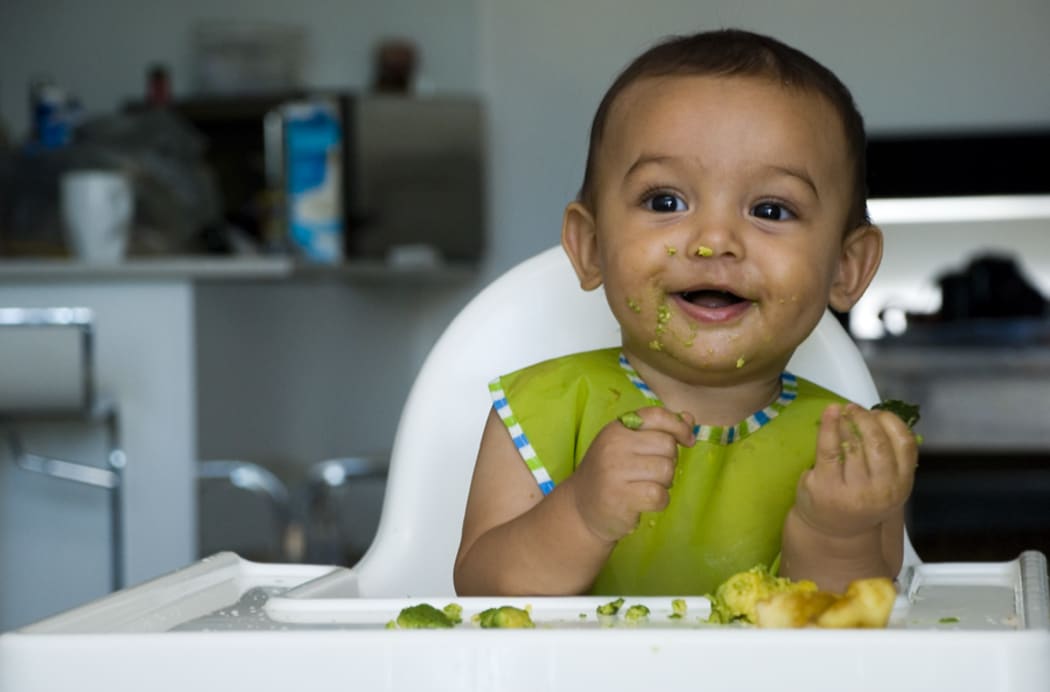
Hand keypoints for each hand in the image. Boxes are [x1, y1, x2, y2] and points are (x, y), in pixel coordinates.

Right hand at [564, 407, 694, 543]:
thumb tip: (689, 418)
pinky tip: (644, 502)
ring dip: (664, 483)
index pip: (657, 415)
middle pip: (667, 446)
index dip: (679, 426)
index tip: (687, 440)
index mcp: (617, 428)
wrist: (581, 507)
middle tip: (652, 472)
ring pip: (666, 471)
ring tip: (646, 486)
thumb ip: (657, 431)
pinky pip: (660, 495)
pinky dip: (659, 502)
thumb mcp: (628, 445)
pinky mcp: (620, 498)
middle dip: (668, 461)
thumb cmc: (610, 473)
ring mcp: (615, 471)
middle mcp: (614, 445)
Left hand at [793, 403, 916, 538]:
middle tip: (855, 409)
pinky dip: (829, 425)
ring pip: (854, 444)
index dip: (891, 422)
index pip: (905, 443)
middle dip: (867, 419)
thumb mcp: (886, 485)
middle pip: (878, 442)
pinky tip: (830, 412)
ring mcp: (853, 490)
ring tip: (843, 413)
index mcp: (901, 485)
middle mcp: (880, 490)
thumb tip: (882, 417)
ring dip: (848, 422)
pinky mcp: (826, 486)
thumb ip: (892, 457)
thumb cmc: (860, 500)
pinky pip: (829, 448)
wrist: (833, 531)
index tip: (878, 413)